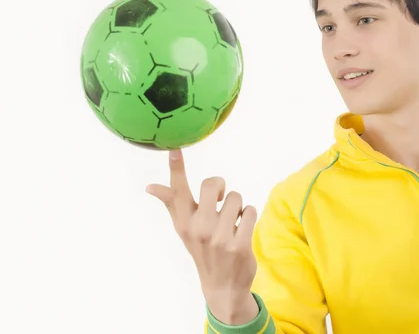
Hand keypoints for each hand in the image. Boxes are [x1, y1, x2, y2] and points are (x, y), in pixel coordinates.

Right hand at [146, 149, 258, 323]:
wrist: (222, 286)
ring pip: (236, 197)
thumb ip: (172, 204)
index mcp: (184, 222)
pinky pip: (250, 211)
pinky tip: (242, 230)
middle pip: (213, 184)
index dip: (176, 169)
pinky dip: (249, 217)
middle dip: (221, 188)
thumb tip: (150, 186)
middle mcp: (199, 228)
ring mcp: (219, 237)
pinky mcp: (239, 244)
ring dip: (238, 207)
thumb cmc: (202, 250)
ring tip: (232, 224)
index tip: (174, 149)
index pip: (178, 191)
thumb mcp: (184, 229)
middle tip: (221, 201)